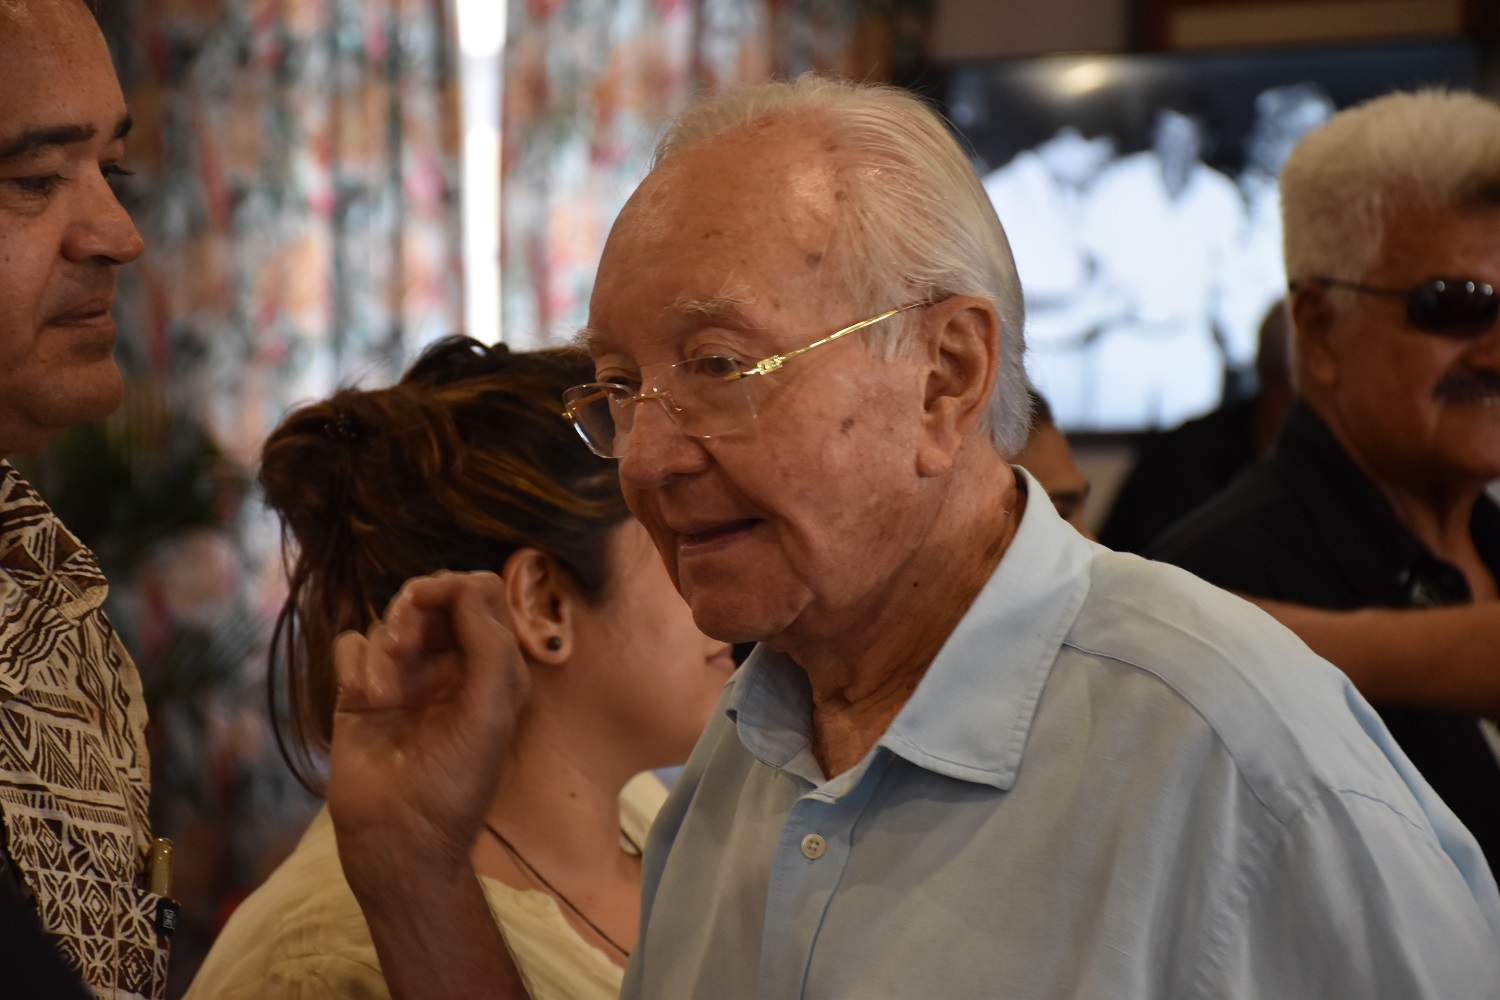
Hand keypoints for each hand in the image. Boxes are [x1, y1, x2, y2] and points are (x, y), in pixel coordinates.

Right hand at [327, 571, 529, 888]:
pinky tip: (367, 700)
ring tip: (387, 694)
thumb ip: (491, 646)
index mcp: (492, 664)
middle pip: (432, 598)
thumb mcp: (491, 712)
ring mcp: (404, 676)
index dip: (457, 586)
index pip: (481, 594)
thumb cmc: (457, 782)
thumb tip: (467, 588)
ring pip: (389, 621)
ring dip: (386, 649)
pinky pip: (351, 645)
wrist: (400, 837)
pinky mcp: (360, 692)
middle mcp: (450, 664)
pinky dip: (356, 665)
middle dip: (416, 612)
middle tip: (406, 644)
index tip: (432, 599)